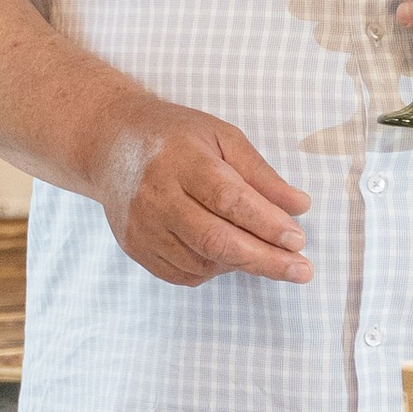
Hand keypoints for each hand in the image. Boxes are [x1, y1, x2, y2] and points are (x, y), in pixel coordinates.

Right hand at [95, 92, 312, 286]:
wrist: (111, 146)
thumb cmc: (174, 137)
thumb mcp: (222, 137)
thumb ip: (260, 174)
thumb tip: (299, 207)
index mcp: (181, 160)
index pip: (228, 199)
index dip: (266, 223)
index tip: (298, 240)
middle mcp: (156, 196)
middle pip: (215, 240)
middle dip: (264, 260)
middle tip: (301, 270)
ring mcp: (141, 226)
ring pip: (202, 262)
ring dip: (241, 263)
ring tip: (260, 249)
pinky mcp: (134, 247)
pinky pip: (184, 274)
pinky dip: (213, 269)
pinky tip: (225, 253)